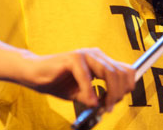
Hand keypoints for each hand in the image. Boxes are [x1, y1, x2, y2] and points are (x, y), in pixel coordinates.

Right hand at [19, 48, 135, 111]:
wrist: (34, 74)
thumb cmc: (57, 82)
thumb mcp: (81, 93)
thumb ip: (96, 96)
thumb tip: (107, 105)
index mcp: (100, 61)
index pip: (125, 69)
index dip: (128, 85)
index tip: (119, 100)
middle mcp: (96, 55)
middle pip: (120, 73)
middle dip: (119, 93)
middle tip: (109, 107)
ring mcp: (85, 55)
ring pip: (109, 73)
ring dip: (109, 93)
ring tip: (102, 106)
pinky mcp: (73, 58)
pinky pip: (87, 77)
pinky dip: (90, 92)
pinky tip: (89, 101)